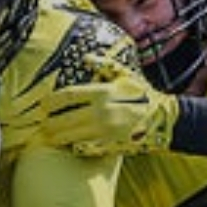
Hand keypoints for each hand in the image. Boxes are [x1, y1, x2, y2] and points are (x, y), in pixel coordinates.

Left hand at [41, 54, 178, 155]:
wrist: (163, 120)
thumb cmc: (143, 94)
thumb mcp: (125, 74)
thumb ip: (104, 65)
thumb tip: (85, 57)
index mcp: (102, 92)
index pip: (67, 96)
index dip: (51, 102)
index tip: (44, 105)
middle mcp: (100, 112)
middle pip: (63, 120)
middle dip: (49, 123)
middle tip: (42, 124)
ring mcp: (104, 132)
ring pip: (69, 137)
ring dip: (56, 138)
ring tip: (49, 137)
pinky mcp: (109, 146)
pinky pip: (84, 149)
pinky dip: (73, 148)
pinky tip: (68, 146)